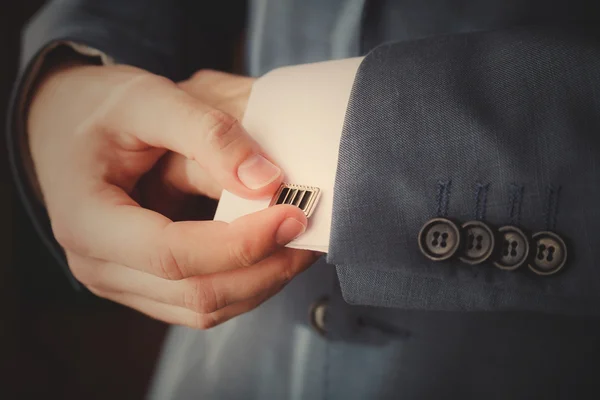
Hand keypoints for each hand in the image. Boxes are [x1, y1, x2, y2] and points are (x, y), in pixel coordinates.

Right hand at [28, 64, 318, 328]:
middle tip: (308, 231)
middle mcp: (99, 266)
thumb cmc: (100, 109)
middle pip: (196, 293)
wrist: (65, 125)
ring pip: (204, 308)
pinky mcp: (143, 283)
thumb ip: (208, 135)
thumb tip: (267, 182)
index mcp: (89, 221)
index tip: (293, 215)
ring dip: (261, 282)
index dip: (241, 242)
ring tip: (299, 244)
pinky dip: (244, 284)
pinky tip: (271, 253)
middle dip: (263, 268)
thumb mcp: (148, 99)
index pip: (174, 254)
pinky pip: (200, 303)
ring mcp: (121, 282)